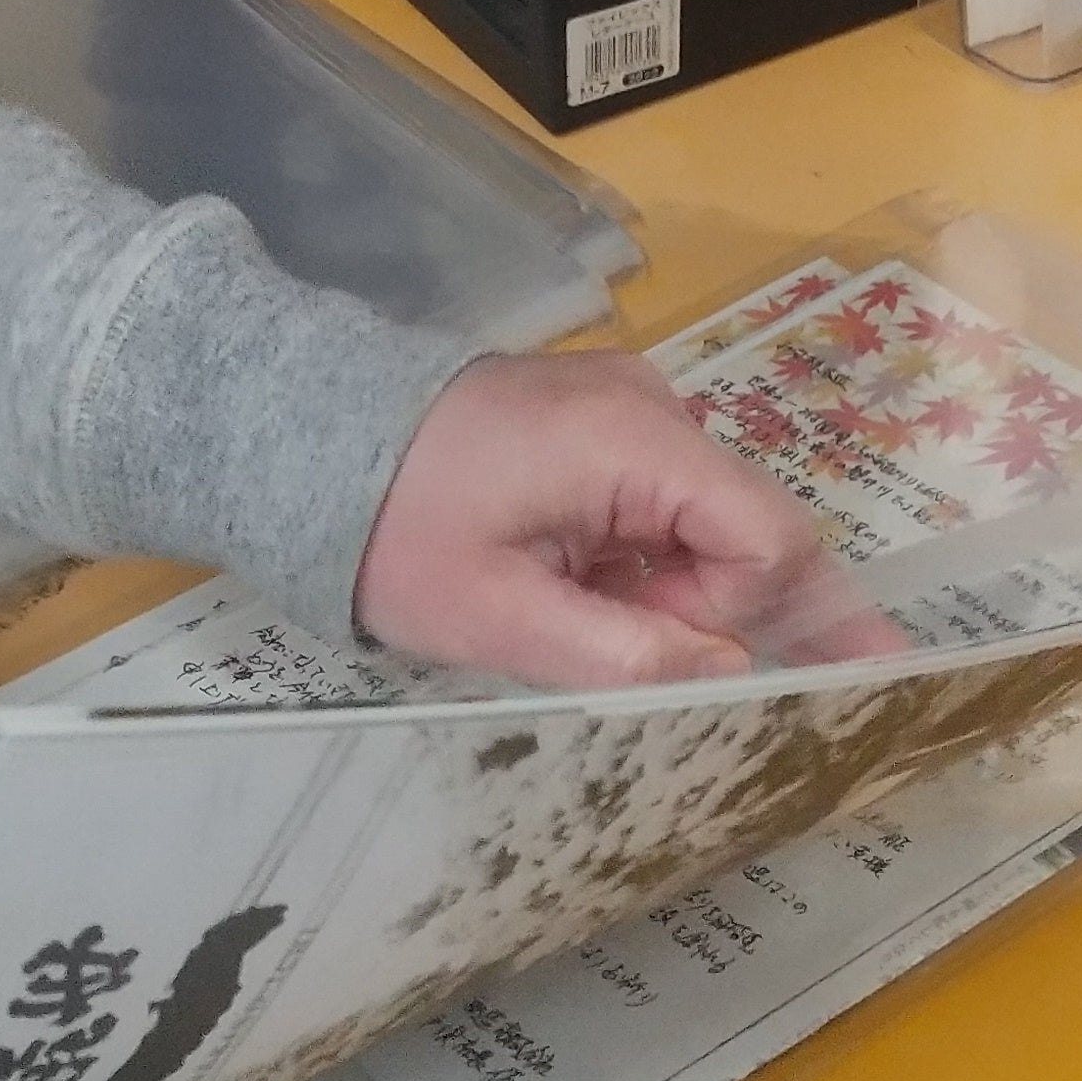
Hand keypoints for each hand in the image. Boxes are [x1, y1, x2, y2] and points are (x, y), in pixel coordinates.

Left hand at [357, 350, 838, 689]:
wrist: (313, 444)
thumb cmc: (396, 536)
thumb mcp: (499, 618)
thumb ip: (624, 652)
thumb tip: (734, 671)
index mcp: (634, 442)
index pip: (768, 536)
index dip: (758, 616)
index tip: (711, 675)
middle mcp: (653, 405)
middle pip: (750, 525)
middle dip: (731, 610)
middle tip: (693, 671)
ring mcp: (631, 404)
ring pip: (712, 520)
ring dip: (685, 592)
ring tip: (603, 626)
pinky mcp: (605, 419)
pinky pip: (668, 501)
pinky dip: (655, 561)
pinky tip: (600, 594)